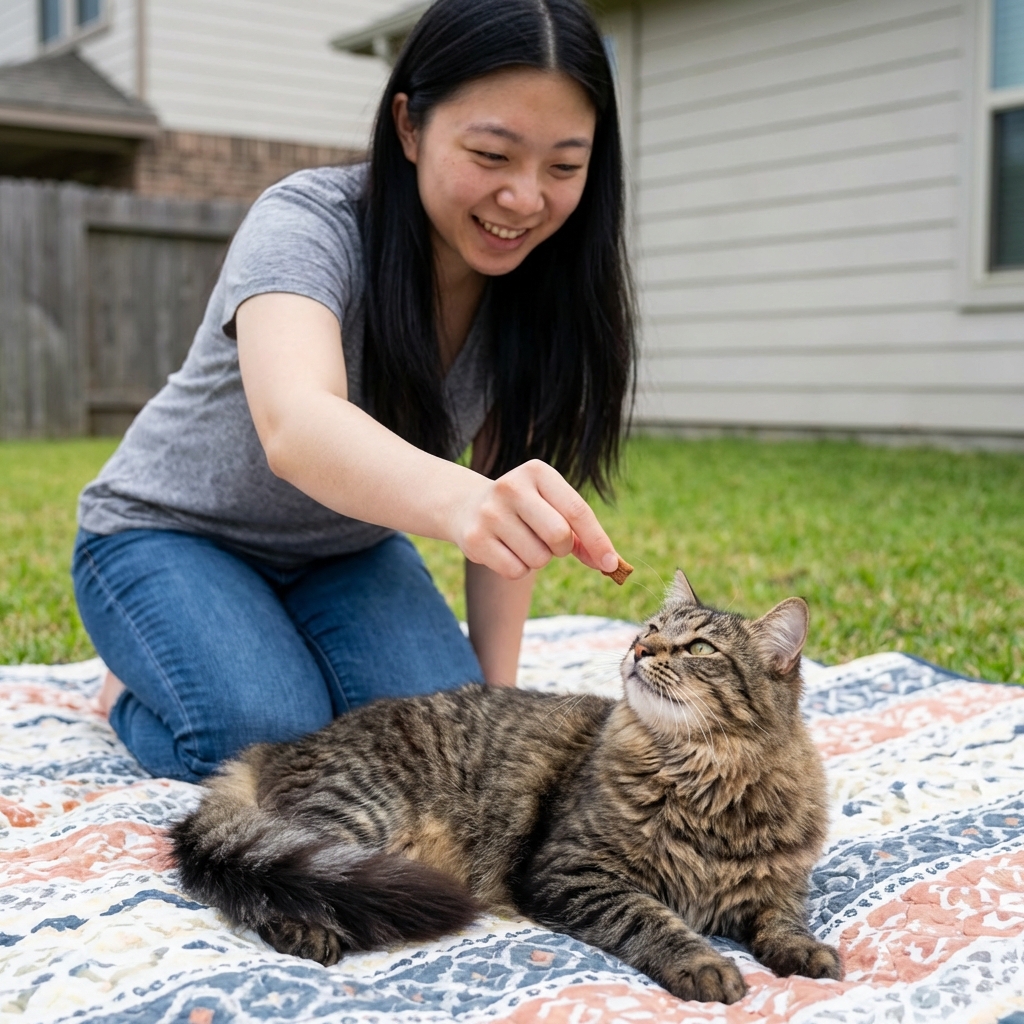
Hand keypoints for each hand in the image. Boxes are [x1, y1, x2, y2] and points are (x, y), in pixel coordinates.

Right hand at [452, 460, 619, 579]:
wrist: (468, 506)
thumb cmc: (525, 509)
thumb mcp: (552, 505)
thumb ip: (580, 532)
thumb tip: (609, 563)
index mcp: (537, 472)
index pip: (577, 510)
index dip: (598, 541)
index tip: (611, 564)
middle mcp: (511, 487)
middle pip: (559, 536)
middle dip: (562, 548)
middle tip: (549, 542)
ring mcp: (490, 513)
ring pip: (538, 558)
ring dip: (538, 559)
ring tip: (522, 541)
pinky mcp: (475, 539)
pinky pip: (516, 571)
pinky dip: (519, 569)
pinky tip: (506, 550)